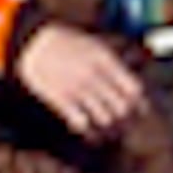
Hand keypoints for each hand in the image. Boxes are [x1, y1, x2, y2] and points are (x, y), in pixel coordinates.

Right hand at [14, 20, 145, 142]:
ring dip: (107, 125)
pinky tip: (85, 125)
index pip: (133, 89)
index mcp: (106, 60)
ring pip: (105, 119)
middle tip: (121, 121)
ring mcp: (77, 89)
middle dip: (125, 118)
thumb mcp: (96, 47)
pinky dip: (86, 128)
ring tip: (104, 125)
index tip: (137, 110)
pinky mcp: (60, 100)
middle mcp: (94, 76)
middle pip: (122, 108)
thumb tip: (136, 92)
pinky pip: (81, 124)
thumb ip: (116, 67)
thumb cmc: (68, 45)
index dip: (138, 103)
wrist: (33, 44)